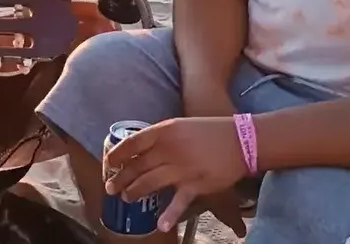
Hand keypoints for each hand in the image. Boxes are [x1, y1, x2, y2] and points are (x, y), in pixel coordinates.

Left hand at [105, 117, 247, 232]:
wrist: (241, 139)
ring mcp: (182, 167)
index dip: (117, 155)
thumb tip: (141, 150)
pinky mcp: (196, 184)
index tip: (108, 163)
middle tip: (111, 187)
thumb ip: (162, 137)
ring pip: (149, 183)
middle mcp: (171, 148)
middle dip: (121, 178)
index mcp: (166, 130)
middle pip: (137, 166)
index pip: (133, 142)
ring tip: (127, 198)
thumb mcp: (182, 126)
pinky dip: (169, 215)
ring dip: (134, 192)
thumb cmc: (210, 131)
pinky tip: (160, 224)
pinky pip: (178, 202)